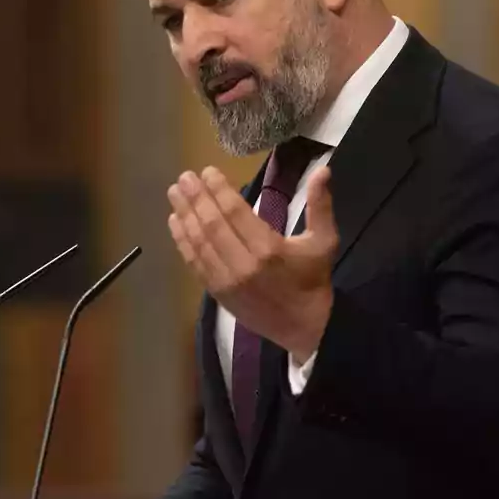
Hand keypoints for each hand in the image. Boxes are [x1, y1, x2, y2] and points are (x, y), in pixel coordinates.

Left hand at [167, 165, 337, 361]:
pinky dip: (183, 242)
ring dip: (185, 215)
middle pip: (211, 224)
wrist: (305, 328)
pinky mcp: (217, 293)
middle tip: (184, 177)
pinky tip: (175, 222)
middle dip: (196, 198)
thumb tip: (323, 170)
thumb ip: (320, 205)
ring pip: (199, 243)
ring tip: (175, 193)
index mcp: (268, 249)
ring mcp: (226, 281)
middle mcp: (242, 264)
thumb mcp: (324, 241)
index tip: (207, 171)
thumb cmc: (313, 280)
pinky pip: (195, 263)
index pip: (234, 212)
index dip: (218, 190)